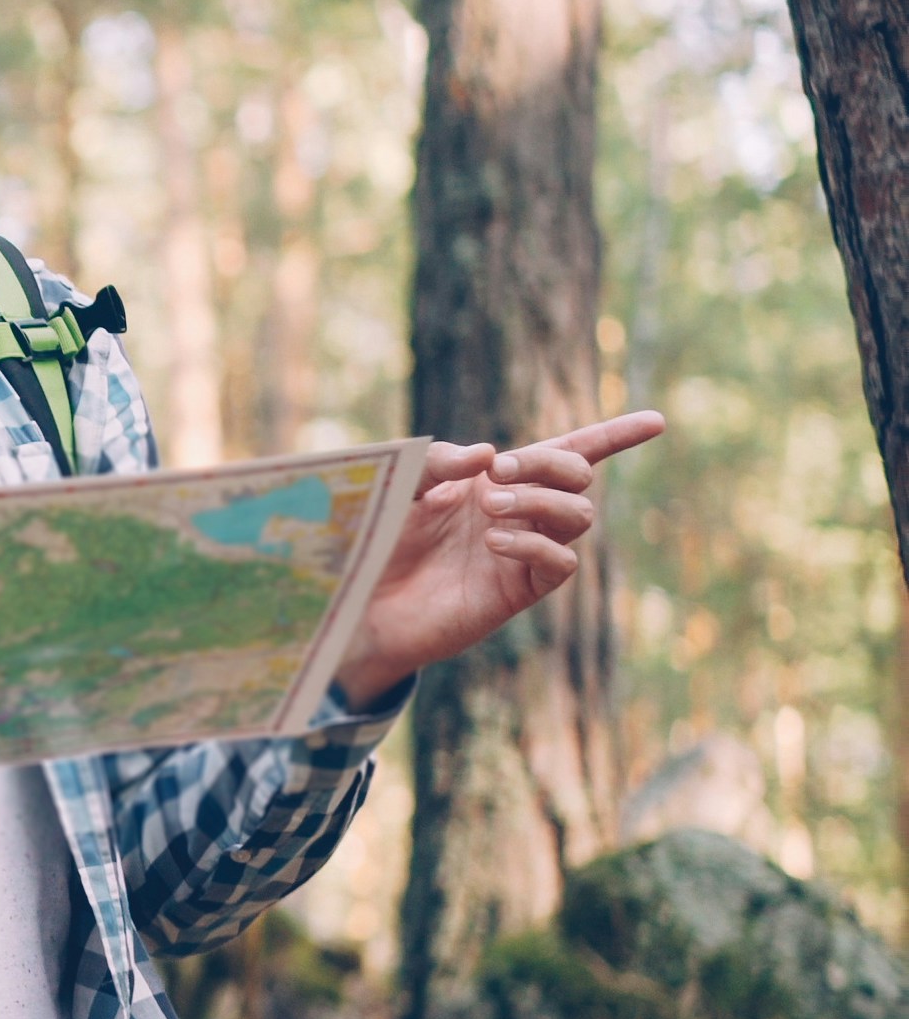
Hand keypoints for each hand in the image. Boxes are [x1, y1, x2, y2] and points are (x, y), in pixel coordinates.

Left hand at [337, 410, 666, 699]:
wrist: (362, 597)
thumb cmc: (380, 537)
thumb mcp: (403, 485)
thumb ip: (441, 461)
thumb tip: (488, 454)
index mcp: (500, 478)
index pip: (569, 451)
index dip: (615, 435)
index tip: (657, 421)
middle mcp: (522, 511)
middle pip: (578, 474)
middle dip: (547, 464)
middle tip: (495, 473)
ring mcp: (525, 550)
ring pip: (580, 515)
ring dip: (540, 501)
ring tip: (490, 508)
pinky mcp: (520, 590)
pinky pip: (562, 563)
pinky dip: (535, 545)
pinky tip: (494, 543)